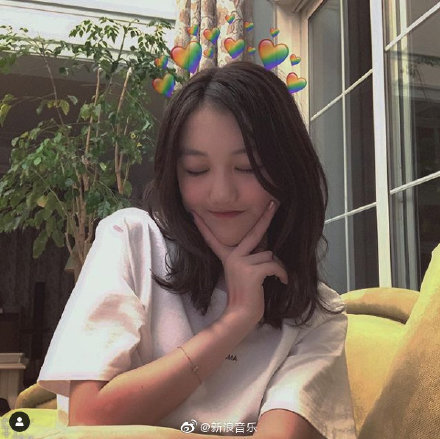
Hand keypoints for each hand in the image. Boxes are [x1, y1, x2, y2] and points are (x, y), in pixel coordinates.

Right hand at [191, 200, 287, 323]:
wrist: (241, 316)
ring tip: (274, 277)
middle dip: (266, 217)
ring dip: (276, 266)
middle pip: (254, 233)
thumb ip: (249, 259)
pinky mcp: (252, 272)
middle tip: (274, 203)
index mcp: (227, 257)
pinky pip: (274, 265)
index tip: (194, 214)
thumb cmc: (245, 296)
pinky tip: (282, 281)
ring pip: (269, 254)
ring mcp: (241, 263)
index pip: (214, 239)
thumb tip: (267, 249)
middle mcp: (232, 257)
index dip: (204, 227)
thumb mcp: (243, 274)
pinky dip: (282, 274)